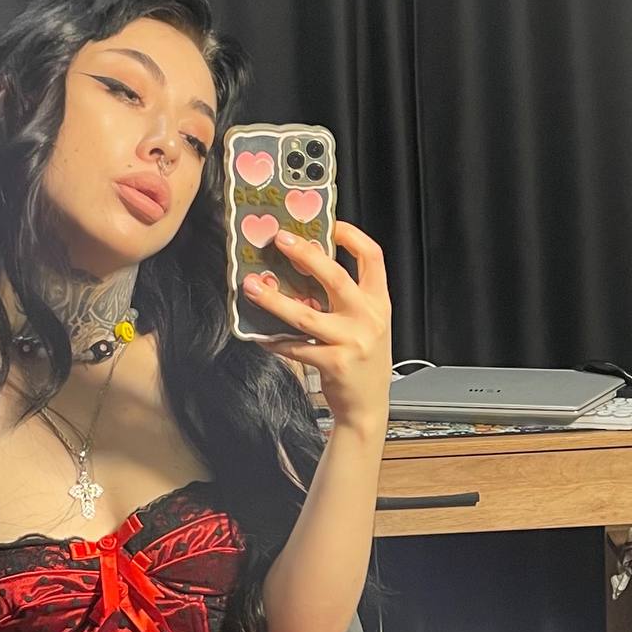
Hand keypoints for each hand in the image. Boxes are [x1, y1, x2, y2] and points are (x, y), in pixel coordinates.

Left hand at [241, 220, 391, 431]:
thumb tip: (304, 272)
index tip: (329, 224)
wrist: (368, 407)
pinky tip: (261, 335)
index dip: (351, 236)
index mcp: (379, 303)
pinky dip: (275, 340)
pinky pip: (296, 346)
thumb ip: (346, 300)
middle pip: (335, 277)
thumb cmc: (363, 362)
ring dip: (274, 299)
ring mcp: (352, 341)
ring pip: (305, 313)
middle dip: (305, 254)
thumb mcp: (367, 325)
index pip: (373, 257)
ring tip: (251, 287)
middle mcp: (369, 318)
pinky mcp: (334, 363)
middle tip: (280, 240)